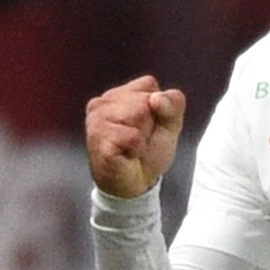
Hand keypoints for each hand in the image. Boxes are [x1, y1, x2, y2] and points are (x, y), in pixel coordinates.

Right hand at [86, 75, 186, 198]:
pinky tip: (126, 155)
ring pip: (139, 114)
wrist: (136, 185)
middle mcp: (101, 102)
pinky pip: (133, 136)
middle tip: (138, 141)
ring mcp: (96, 120)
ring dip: (143, 137)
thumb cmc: (148, 153)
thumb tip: (156, 99)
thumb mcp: (170, 125)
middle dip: (151, 124)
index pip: (149, 84)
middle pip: (145, 100)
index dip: (158, 108)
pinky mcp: (97, 139)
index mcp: (117, 94)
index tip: (149, 127)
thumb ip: (173, 104)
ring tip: (132, 147)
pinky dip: (137, 149)